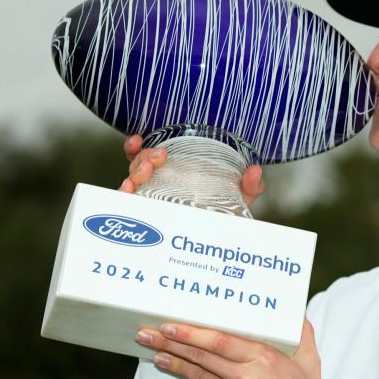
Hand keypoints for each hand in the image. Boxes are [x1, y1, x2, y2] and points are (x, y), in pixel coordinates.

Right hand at [117, 134, 265, 205]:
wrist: (222, 240)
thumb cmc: (223, 212)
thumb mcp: (237, 196)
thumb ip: (247, 185)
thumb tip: (255, 171)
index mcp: (171, 174)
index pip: (147, 157)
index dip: (137, 146)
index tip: (139, 138)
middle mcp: (156, 185)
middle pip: (137, 166)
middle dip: (143, 158)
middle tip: (159, 156)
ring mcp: (151, 201)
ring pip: (132, 181)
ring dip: (135, 172)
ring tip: (146, 171)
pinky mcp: (148, 217)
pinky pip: (129, 205)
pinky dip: (124, 195)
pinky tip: (127, 191)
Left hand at [134, 320, 364, 378]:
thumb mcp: (310, 362)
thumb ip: (302, 333)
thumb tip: (294, 311)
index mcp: (265, 360)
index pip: (221, 341)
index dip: (192, 333)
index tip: (172, 325)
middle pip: (202, 357)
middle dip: (172, 343)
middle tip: (149, 333)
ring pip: (199, 376)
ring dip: (173, 362)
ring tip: (154, 352)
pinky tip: (178, 371)